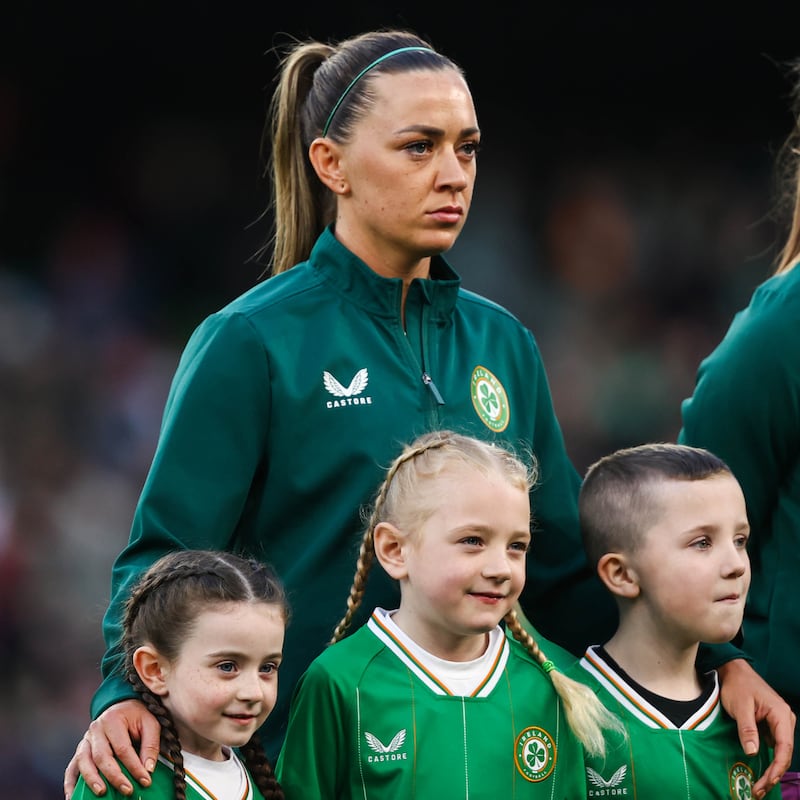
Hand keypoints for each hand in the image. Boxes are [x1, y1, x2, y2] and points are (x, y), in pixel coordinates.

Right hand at [63, 700, 160, 797]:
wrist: (122, 706)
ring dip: (92, 780)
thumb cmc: (137, 717)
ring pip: (84, 762)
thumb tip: (148, 770)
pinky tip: (72, 797)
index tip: (145, 780)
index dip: (134, 766)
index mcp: (113, 719)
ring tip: (102, 793)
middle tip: (128, 790)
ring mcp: (85, 740)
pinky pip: (71, 768)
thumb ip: (150, 745)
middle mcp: (96, 729)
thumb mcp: (150, 723)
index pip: (123, 748)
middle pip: (102, 756)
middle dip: (115, 776)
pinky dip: (70, 783)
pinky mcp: (80, 750)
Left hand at [718, 658, 795, 798]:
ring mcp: (779, 722)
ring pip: (779, 751)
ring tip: (759, 785)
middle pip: (784, 752)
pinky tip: (760, 770)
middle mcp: (785, 719)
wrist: (733, 670)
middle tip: (759, 790)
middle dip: (773, 773)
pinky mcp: (771, 724)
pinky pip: (773, 745)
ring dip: (771, 768)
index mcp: (781, 714)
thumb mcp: (740, 707)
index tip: (767, 782)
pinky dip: (767, 758)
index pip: (785, 747)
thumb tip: (753, 753)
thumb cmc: (737, 685)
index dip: (777, 767)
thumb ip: (747, 730)